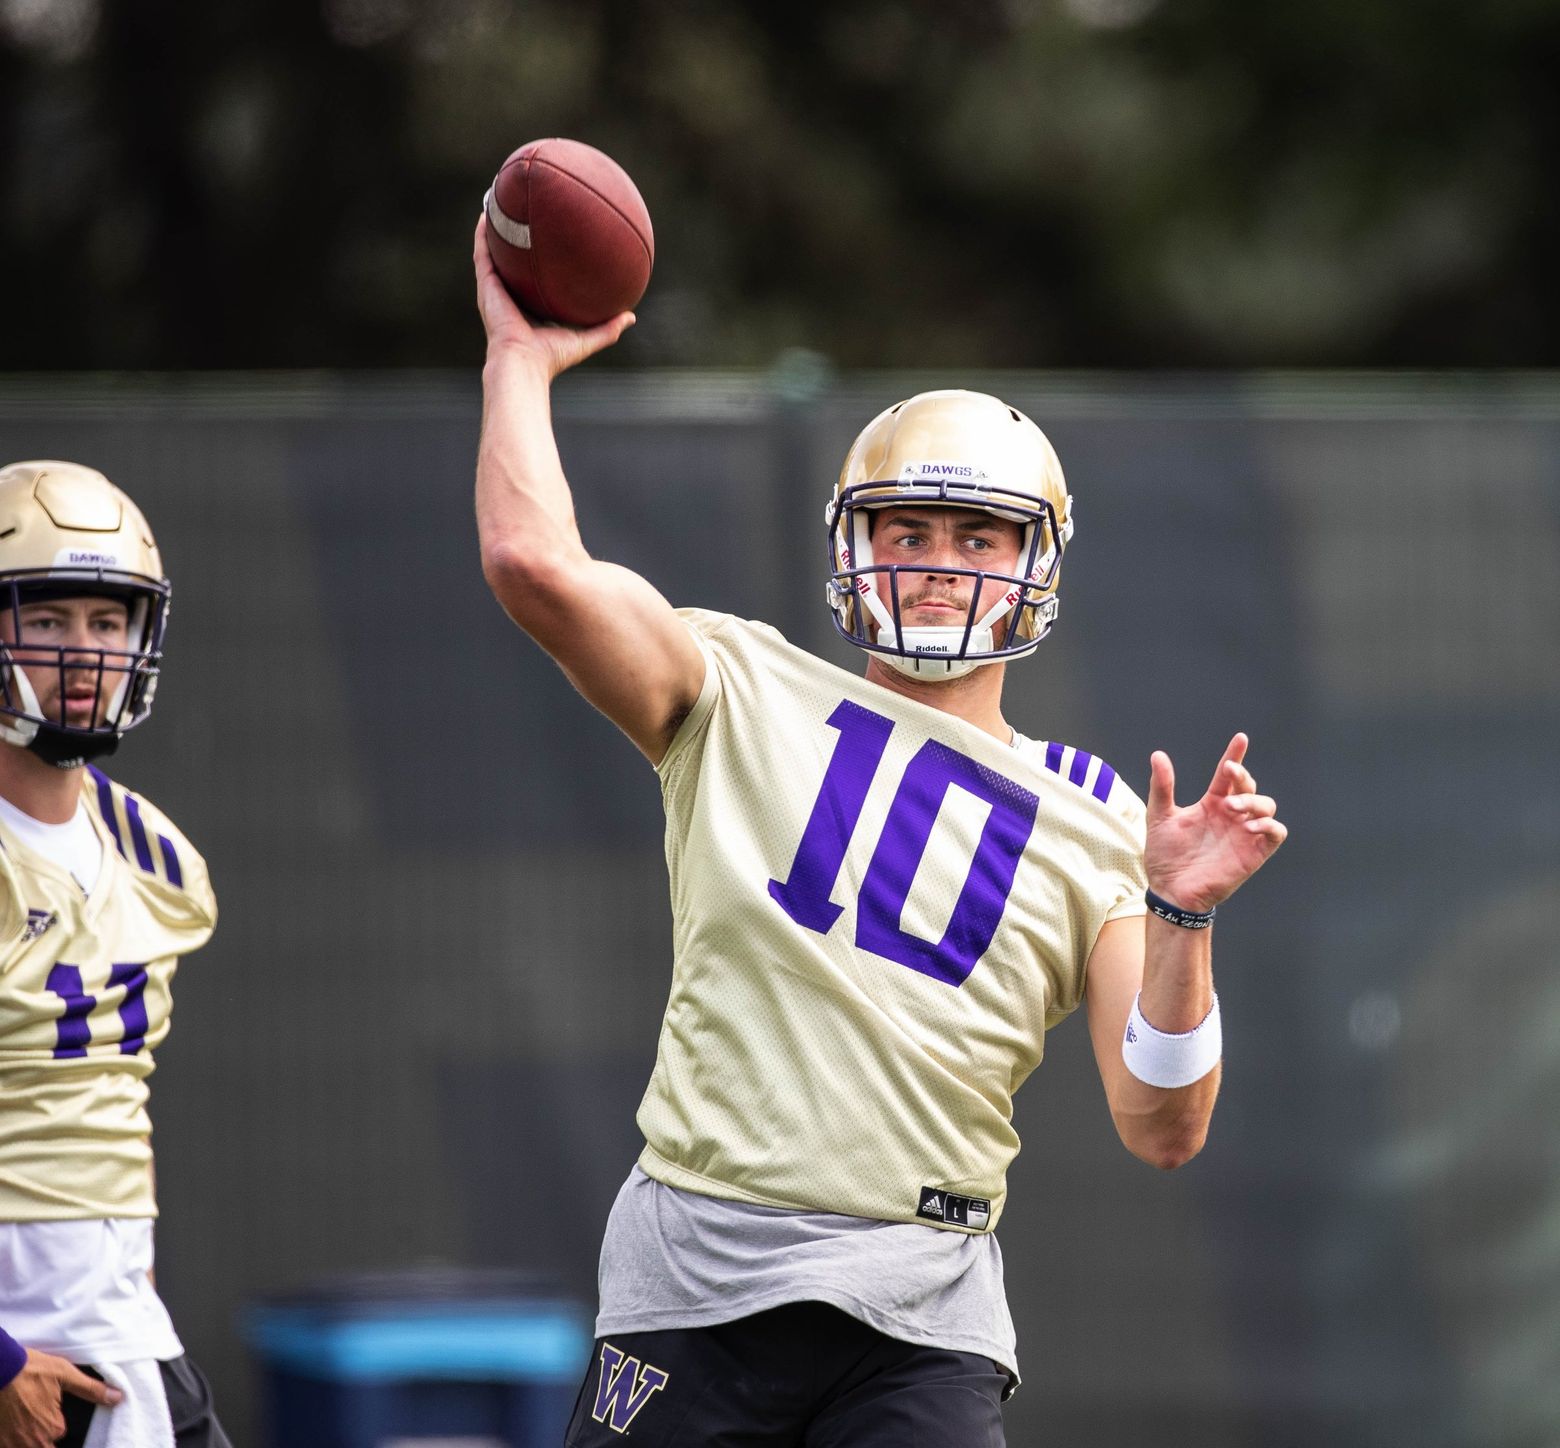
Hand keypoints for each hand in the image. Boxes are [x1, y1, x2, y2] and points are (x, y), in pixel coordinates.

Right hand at [0, 1349, 120, 1447]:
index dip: (57, 1419)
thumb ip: (90, 1389)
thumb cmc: (30, 1369)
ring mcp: (10, 1443)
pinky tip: (14, 1421)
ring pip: (26, 1445)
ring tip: (26, 1414)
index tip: (51, 1407)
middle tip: (37, 1410)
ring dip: (29, 1436)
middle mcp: (30, 1441)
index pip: (60, 1433)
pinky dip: (13, 1437)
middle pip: (43, 1443)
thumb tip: (117, 1397)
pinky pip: (9, 1444)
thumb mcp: (65, 1374)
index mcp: (51, 1428)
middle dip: (44, 1430)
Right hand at [473, 217, 633, 377]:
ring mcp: (495, 290)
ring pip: (492, 252)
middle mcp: (509, 296)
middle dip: (514, 240)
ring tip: (500, 203)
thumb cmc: (551, 357)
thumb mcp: (585, 339)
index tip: (548, 241)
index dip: (537, 261)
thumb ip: (608, 328)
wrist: (524, 363)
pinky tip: (487, 213)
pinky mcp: (486, 286)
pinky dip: (482, 233)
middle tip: (523, 214)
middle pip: (511, 261)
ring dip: (494, 229)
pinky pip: (482, 254)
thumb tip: (631, 316)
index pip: (532, 279)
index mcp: (528, 308)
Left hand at [1144, 733, 1286, 914]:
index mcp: (1212, 803)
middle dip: (1243, 777)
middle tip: (1229, 776)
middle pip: (1250, 787)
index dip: (1235, 756)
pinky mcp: (1254, 852)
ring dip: (1255, 801)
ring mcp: (1244, 832)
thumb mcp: (1159, 816)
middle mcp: (1231, 815)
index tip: (1240, 739)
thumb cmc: (1165, 855)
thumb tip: (1158, 755)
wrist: (1170, 889)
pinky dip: (1269, 825)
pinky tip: (1250, 826)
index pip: (1229, 775)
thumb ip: (1162, 787)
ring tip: (1234, 808)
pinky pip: (1276, 833)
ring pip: (1267, 805)